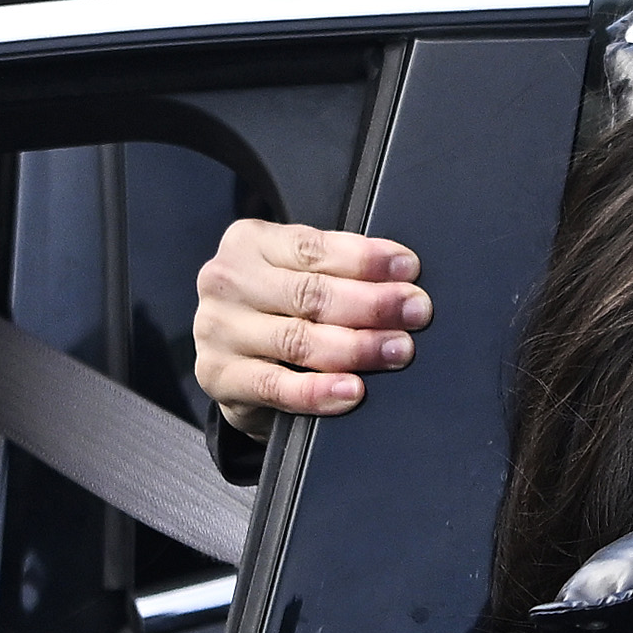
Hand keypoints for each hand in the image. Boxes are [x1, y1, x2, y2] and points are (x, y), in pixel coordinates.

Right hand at [194, 219, 431, 416]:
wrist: (234, 365)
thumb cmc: (279, 311)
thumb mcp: (298, 275)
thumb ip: (335, 270)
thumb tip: (401, 277)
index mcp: (248, 243)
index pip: (313, 247)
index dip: (366, 259)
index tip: (408, 269)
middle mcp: (227, 282)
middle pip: (309, 293)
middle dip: (372, 304)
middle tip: (415, 312)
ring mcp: (217, 330)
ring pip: (297, 338)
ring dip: (357, 346)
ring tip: (397, 350)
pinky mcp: (218, 376)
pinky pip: (276, 386)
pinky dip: (318, 390)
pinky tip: (352, 390)